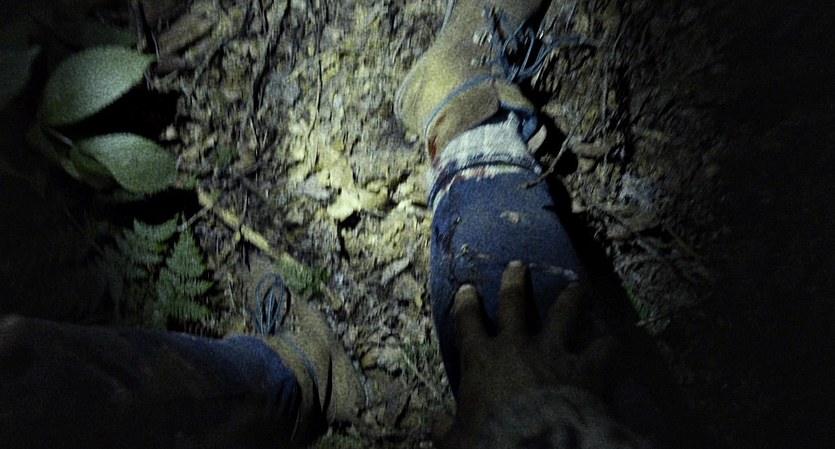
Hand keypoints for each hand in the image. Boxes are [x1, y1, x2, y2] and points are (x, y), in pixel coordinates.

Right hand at [439, 261, 617, 446]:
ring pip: (563, 313)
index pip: (468, 323)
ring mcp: (553, 352)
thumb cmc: (492, 442)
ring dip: (570, 298)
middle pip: (514, 303)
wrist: (538, 448)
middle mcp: (516, 346)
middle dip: (514, 282)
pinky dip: (609, 342)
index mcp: (481, 360)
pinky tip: (614, 337)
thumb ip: (446, 430)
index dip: (466, 304)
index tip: (468, 289)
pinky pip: (603, 348)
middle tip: (518, 266)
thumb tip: (436, 426)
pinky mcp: (586, 367)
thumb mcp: (459, 442)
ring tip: (576, 286)